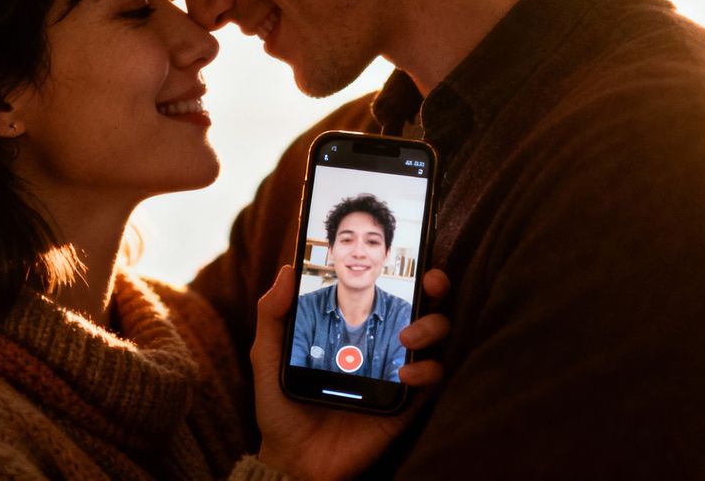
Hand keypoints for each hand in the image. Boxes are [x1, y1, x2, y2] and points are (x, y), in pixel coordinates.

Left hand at [251, 266, 451, 480]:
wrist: (293, 458)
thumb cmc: (280, 406)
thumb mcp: (268, 356)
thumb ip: (273, 314)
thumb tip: (287, 270)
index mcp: (353, 328)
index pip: (383, 288)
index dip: (402, 267)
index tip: (411, 247)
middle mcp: (381, 344)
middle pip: (423, 305)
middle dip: (435, 285)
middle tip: (431, 281)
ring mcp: (397, 372)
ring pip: (436, 337)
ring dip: (432, 326)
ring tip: (407, 335)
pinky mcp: (406, 403)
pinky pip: (433, 380)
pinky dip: (428, 370)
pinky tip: (406, 371)